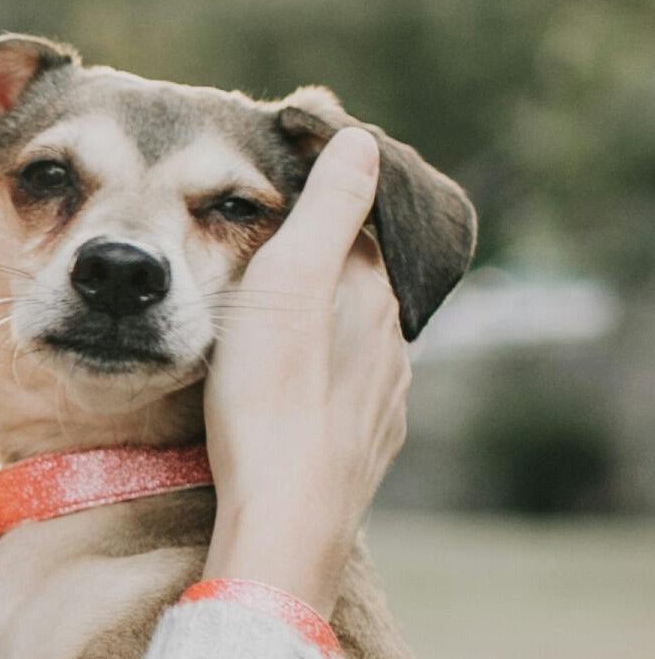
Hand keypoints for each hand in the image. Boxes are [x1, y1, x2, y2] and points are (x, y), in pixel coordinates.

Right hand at [200, 128, 408, 618]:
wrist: (284, 517)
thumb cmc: (269, 398)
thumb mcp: (284, 286)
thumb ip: (327, 210)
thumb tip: (361, 140)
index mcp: (373, 293)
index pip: (361, 226)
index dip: (326, 206)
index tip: (280, 196)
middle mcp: (392, 341)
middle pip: (362, 283)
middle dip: (324, 266)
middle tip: (267, 259)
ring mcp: (384, 397)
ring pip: (357, 342)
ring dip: (323, 326)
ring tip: (273, 325)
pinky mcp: (366, 444)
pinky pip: (350, 394)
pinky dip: (324, 377)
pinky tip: (294, 391)